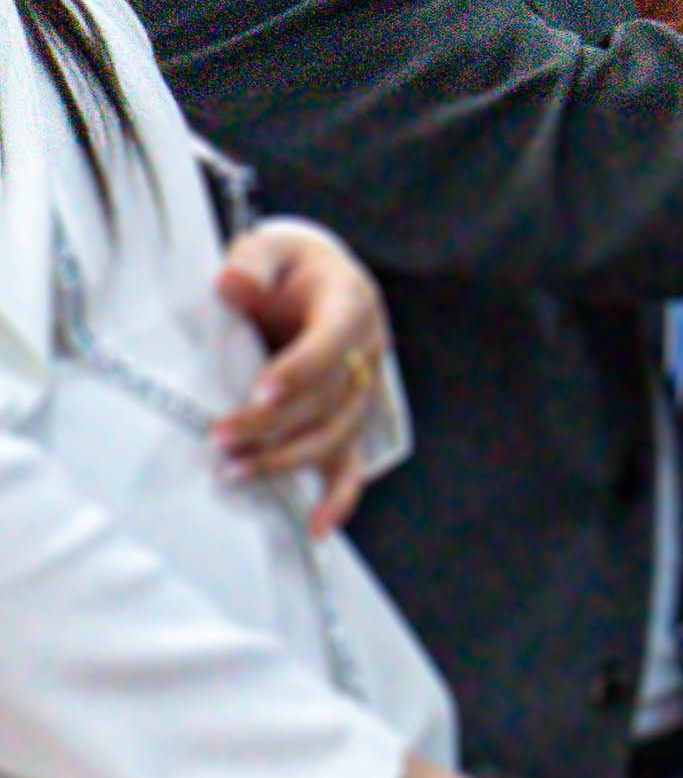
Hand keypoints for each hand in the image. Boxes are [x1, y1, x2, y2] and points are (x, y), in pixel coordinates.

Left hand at [211, 219, 390, 533]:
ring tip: (234, 470)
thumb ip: (253, 263)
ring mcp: (362, 390)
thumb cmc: (283, 269)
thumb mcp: (268, 250)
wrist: (308, 283)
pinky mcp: (348, 419)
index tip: (260, 391)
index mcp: (351, 302)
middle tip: (219, 438)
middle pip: (329, 397)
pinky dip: (340, 496)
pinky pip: (352, 462)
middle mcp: (368, 348)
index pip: (334, 340)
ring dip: (286, 458)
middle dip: (273, 423)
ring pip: (335, 433)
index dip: (301, 369)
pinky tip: (320, 527)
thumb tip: (232, 282)